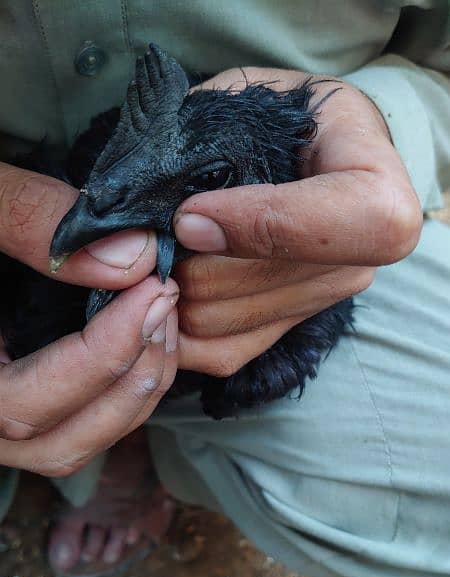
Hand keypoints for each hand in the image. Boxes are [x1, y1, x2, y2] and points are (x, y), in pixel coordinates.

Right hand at [0, 163, 178, 476]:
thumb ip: (25, 218)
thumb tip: (133, 257)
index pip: (19, 406)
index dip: (97, 358)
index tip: (151, 291)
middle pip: (59, 444)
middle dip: (130, 379)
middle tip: (167, 300)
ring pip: (75, 444)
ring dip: (137, 390)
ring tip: (165, 313)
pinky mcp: (18, 400)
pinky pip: (79, 423)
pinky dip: (125, 388)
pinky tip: (148, 332)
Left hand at [173, 68, 422, 376]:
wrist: (297, 145)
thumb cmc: (266, 113)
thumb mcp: (230, 105)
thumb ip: (178, 161)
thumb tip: (127, 252)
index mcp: (375, 184)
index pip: (344, 225)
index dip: (260, 224)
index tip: (191, 214)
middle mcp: (360, 258)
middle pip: (259, 287)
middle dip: (185, 262)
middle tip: (146, 233)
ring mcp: (325, 301)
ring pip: (226, 325)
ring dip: (170, 293)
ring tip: (153, 253)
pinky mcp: (289, 328)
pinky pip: (221, 352)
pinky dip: (175, 328)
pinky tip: (160, 290)